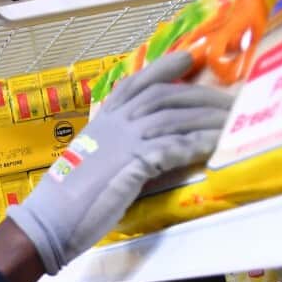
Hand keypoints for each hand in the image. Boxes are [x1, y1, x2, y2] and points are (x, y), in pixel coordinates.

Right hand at [7, 52, 232, 273]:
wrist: (49, 222)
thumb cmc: (65, 201)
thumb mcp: (90, 163)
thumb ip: (116, 151)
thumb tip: (141, 152)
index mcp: (102, 122)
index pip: (135, 84)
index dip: (163, 68)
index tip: (188, 59)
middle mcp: (114, 125)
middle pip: (164, 97)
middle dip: (199, 95)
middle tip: (227, 99)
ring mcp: (124, 142)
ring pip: (174, 118)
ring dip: (207, 119)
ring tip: (232, 122)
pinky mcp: (134, 164)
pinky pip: (174, 147)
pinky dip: (197, 144)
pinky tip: (215, 146)